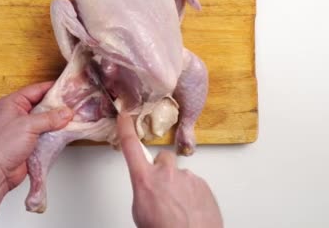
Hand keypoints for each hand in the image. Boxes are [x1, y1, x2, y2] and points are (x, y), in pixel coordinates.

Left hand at [0, 81, 73, 189]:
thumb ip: (49, 118)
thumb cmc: (2, 146)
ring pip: (45, 119)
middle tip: (72, 105)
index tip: (67, 89)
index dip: (53, 89)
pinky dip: (54, 132)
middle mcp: (18, 113)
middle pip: (42, 105)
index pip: (36, 89)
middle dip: (57, 106)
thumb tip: (65, 113)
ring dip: (57, 121)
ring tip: (71, 118)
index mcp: (13, 103)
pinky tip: (64, 132)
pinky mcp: (29, 141)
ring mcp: (24, 128)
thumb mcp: (28, 126)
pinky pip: (45, 133)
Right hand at [117, 113, 222, 227]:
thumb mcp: (140, 211)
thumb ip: (143, 190)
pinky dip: (192, 195)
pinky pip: (194, 184)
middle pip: (162, 159)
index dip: (126, 129)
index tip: (125, 117)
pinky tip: (189, 210)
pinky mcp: (203, 185)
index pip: (131, 146)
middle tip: (162, 190)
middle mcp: (166, 173)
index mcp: (145, 179)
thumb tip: (148, 189)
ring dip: (178, 186)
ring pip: (180, 175)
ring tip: (178, 208)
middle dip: (162, 170)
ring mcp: (187, 177)